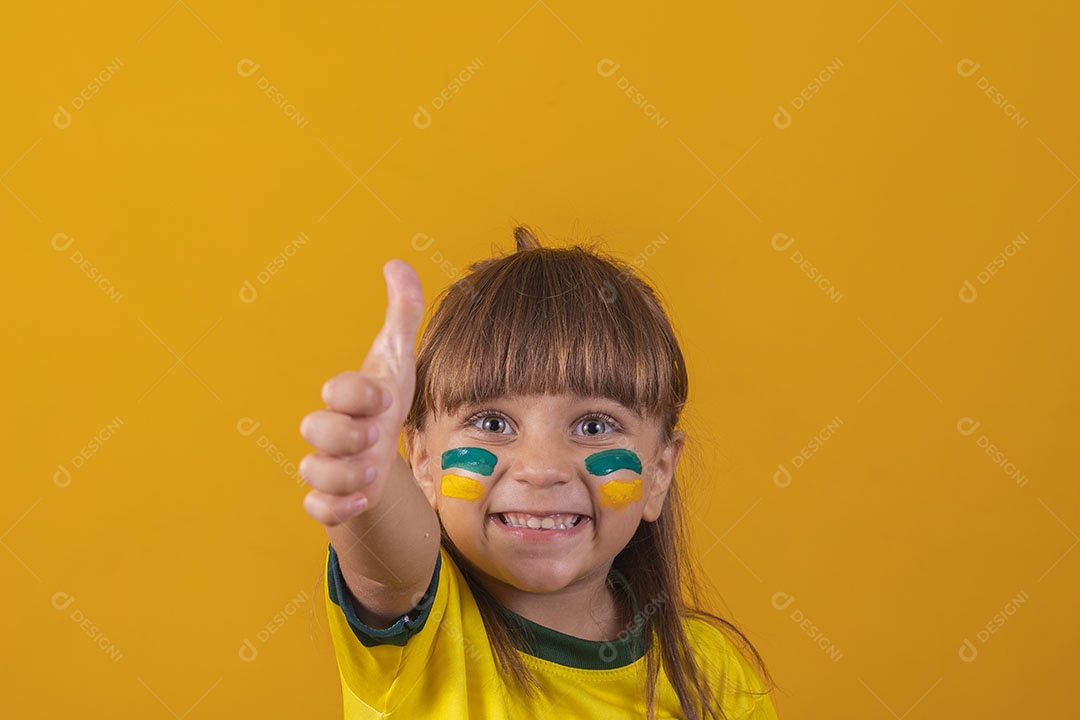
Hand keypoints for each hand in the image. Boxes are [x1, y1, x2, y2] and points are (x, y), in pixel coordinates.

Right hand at [298, 259, 423, 526]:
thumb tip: (398, 262)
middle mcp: (330, 431)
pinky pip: (318, 508)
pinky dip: (335, 508)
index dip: (356, 392)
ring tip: (374, 471)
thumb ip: (401, 314)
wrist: (378, 456)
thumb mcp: (398, 362)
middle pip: (316, 429)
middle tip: (376, 435)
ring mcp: (328, 466)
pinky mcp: (331, 499)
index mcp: (346, 398)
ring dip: (343, 473)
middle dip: (346, 433)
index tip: (386, 398)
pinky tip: (362, 501)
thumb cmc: (384, 405)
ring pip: (313, 471)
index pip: (337, 389)